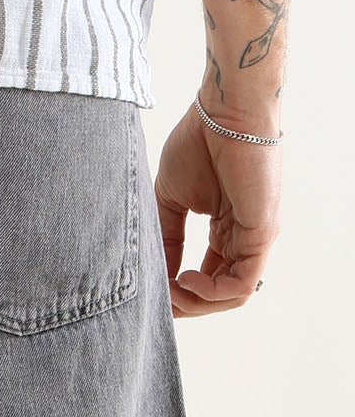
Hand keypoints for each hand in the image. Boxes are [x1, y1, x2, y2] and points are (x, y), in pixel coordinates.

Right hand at [154, 92, 281, 317]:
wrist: (223, 111)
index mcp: (226, 229)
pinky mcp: (263, 234)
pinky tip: (186, 278)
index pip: (210, 278)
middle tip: (159, 300)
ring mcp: (256, 238)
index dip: (181, 294)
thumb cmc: (198, 143)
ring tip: (170, 291)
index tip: (153, 293)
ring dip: (197, 303)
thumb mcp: (170, 199)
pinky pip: (241, 284)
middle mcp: (244, 238)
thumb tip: (157, 273)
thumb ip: (166, 238)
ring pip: (232, 296)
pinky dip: (212, 292)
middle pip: (220, 294)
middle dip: (187, 304)